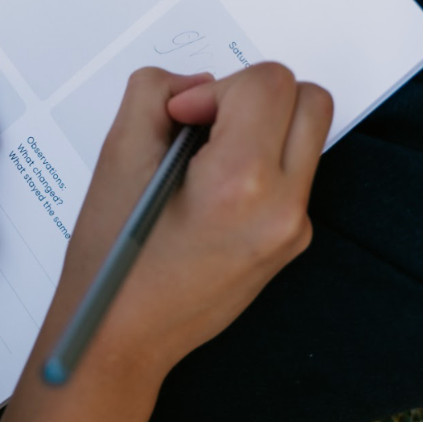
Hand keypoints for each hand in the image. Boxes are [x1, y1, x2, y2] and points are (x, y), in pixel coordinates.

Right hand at [52, 63, 332, 382]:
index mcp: (241, 183)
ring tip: (203, 156)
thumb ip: (156, 92)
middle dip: (254, 96)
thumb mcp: (117, 155)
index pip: (269, 84)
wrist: (122, 338)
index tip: (182, 117)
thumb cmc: (114, 260)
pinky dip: (259, 160)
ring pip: (305, 133)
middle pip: (308, 100)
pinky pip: (293, 171)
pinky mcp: (292, 241)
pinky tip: (210, 189)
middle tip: (204, 124)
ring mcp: (294, 228)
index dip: (217, 87)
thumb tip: (199, 85)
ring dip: (260, 125)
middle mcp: (283, 207)